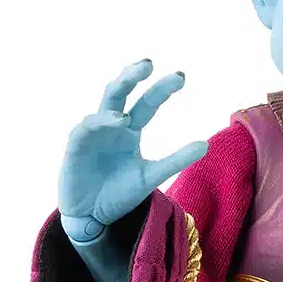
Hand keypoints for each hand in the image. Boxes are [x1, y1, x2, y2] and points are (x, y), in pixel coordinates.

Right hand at [58, 59, 207, 238]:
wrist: (93, 218)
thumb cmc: (119, 194)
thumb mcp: (151, 176)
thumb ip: (176, 159)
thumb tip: (206, 144)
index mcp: (130, 131)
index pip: (147, 103)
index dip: (161, 89)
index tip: (181, 76)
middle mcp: (111, 127)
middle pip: (121, 93)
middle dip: (132, 77)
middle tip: (148, 63)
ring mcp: (92, 134)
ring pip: (103, 108)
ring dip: (115, 104)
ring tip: (127, 117)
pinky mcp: (76, 147)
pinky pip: (85, 129)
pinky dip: (99, 123)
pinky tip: (115, 122)